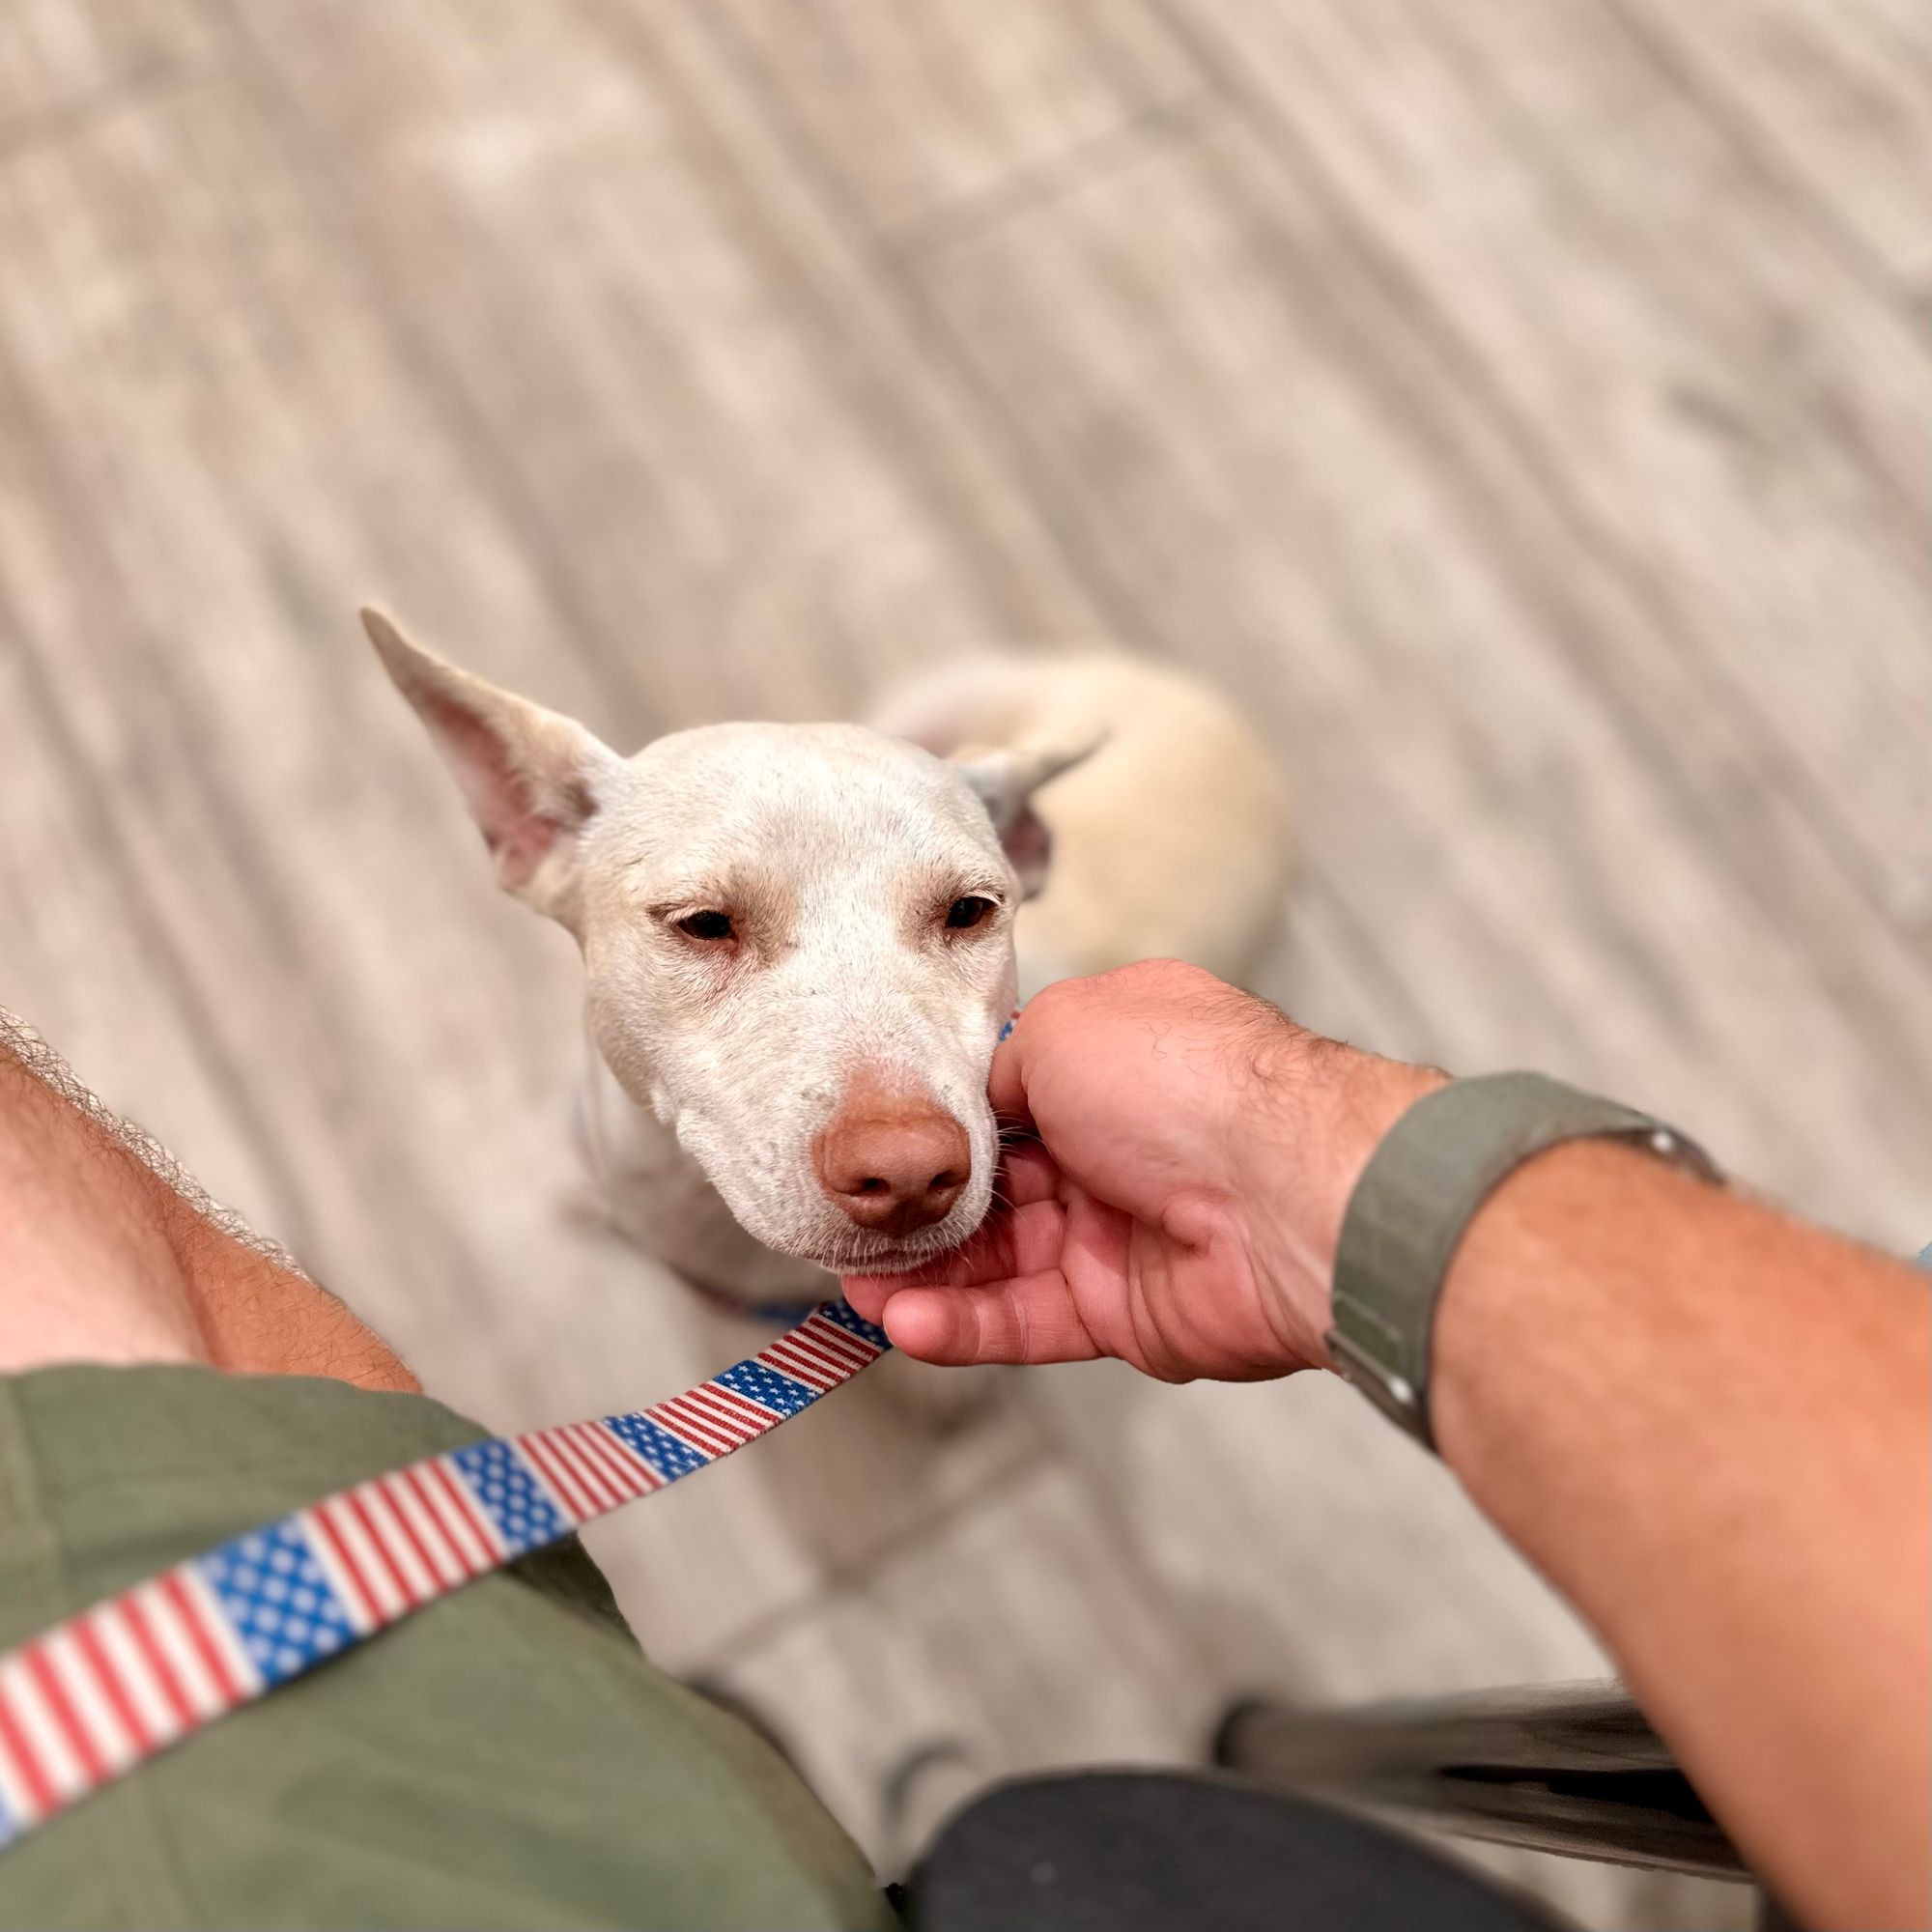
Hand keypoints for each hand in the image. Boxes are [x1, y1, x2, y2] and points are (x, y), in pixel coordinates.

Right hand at [843, 960, 1439, 1380]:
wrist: (1287, 1194)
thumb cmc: (1184, 1084)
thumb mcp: (1066, 1026)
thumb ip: (1001, 1064)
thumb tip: (973, 1102)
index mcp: (1111, 1059)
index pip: (1003, 1093)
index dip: (939, 1122)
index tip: (876, 1145)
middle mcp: (1115, 1142)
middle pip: (993, 1184)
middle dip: (918, 1209)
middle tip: (848, 1228)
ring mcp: (1118, 1230)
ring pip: (999, 1261)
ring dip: (925, 1275)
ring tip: (856, 1287)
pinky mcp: (1124, 1311)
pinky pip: (1028, 1320)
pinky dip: (965, 1324)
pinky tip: (905, 1322)